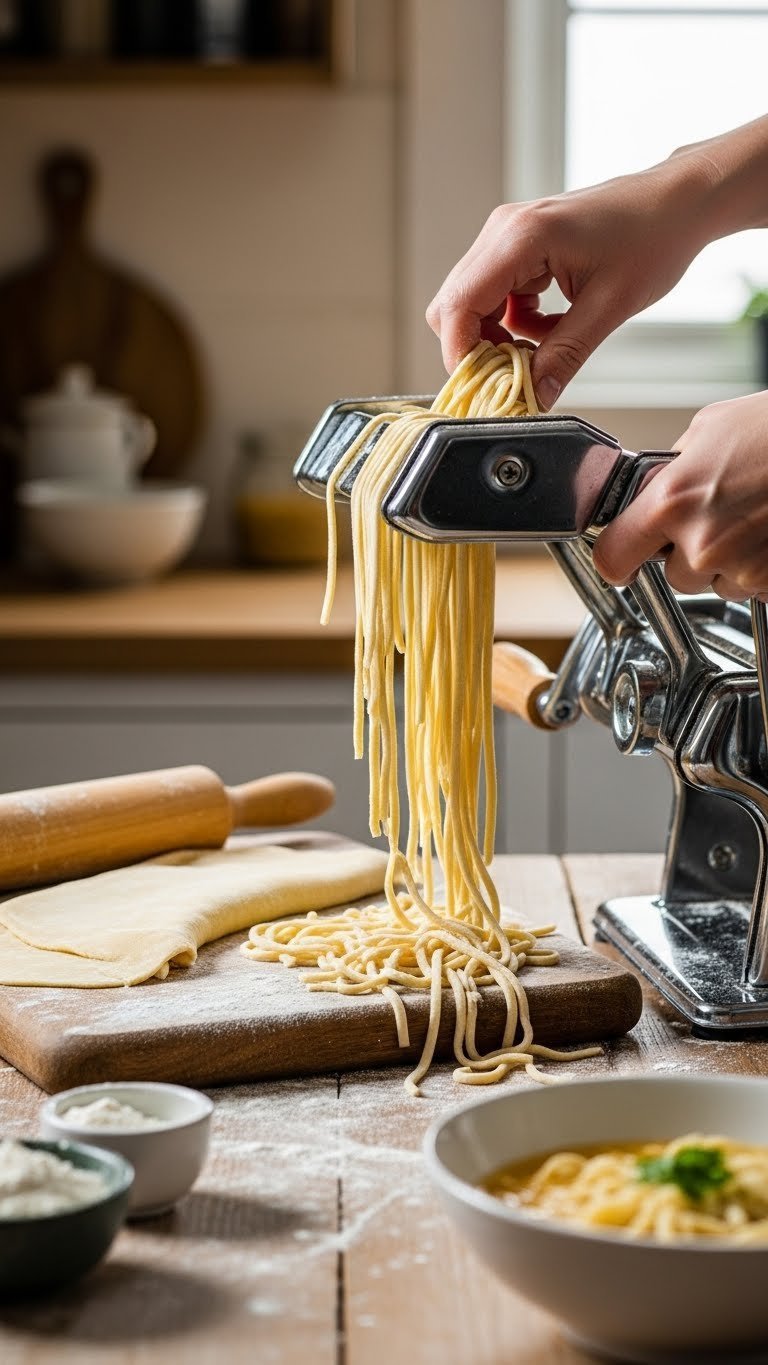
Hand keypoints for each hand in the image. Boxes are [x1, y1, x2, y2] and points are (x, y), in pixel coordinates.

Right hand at [426, 150, 735, 404]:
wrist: (677, 202)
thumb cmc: (653, 237)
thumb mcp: (609, 307)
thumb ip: (565, 355)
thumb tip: (534, 397)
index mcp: (521, 238)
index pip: (458, 305)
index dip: (461, 354)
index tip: (485, 388)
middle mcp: (504, 230)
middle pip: (455, 305)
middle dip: (479, 348)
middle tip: (514, 375)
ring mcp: (509, 234)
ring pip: (474, 302)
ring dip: (500, 336)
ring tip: (543, 349)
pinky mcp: (520, 244)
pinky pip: (496, 294)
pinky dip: (515, 322)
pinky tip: (551, 328)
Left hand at [592, 391, 767, 601]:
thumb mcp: (708, 430)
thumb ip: (671, 470)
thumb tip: (651, 489)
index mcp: (673, 501)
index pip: (613, 558)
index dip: (618, 559)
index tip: (624, 558)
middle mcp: (703, 543)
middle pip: (673, 575)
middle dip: (688, 552)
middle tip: (718, 515)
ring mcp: (741, 568)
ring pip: (715, 583)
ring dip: (727, 560)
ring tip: (753, 517)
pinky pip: (753, 587)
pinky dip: (760, 567)